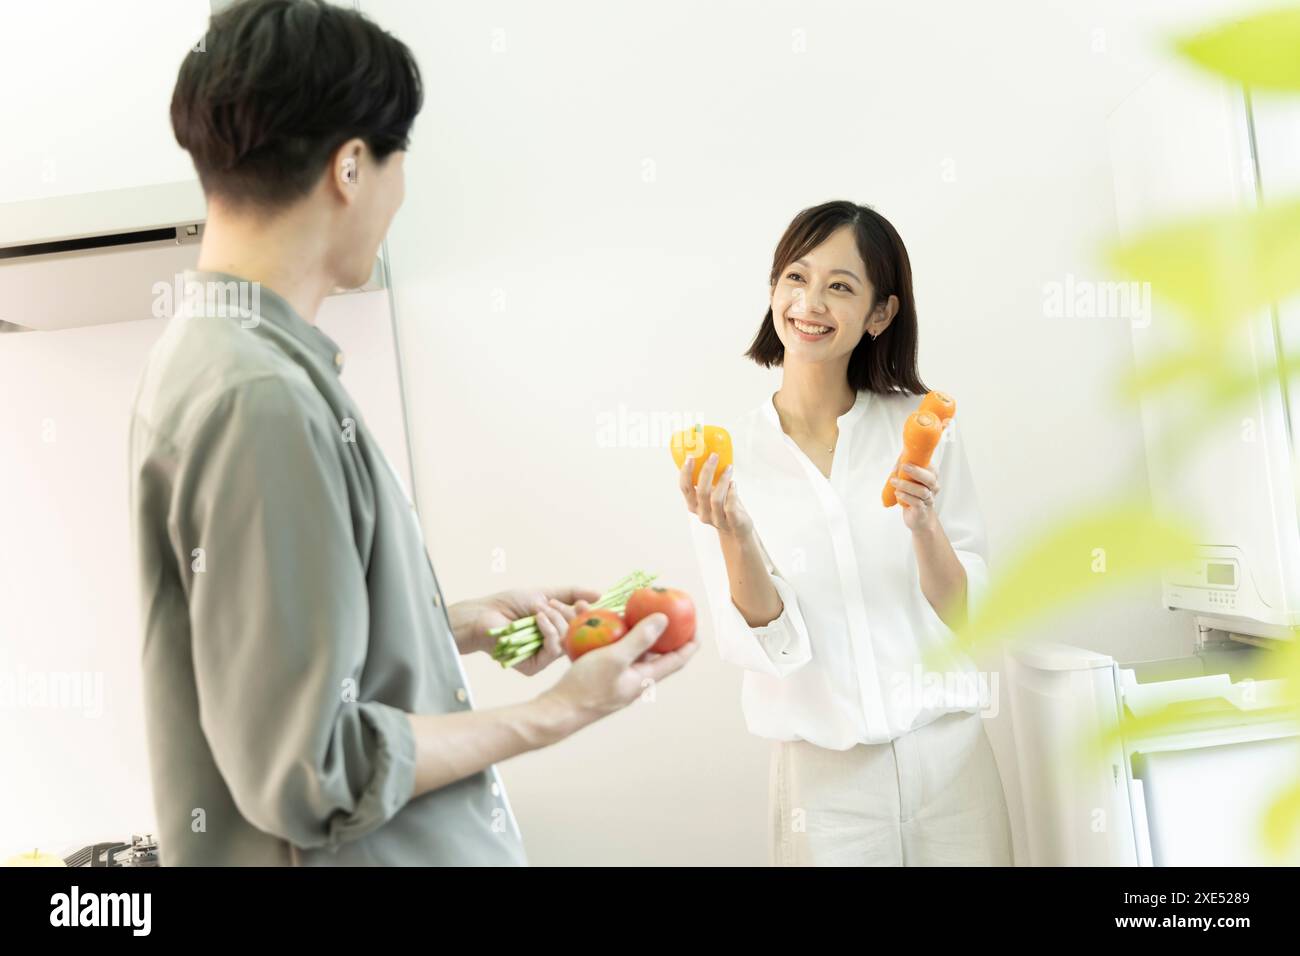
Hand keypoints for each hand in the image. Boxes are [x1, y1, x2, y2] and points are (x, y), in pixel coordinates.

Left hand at [469, 586, 599, 674]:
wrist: (483, 615)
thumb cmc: (508, 605)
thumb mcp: (544, 594)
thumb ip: (571, 594)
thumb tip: (600, 594)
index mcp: (556, 630)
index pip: (581, 627)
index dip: (587, 616)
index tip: (586, 603)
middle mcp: (552, 645)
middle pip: (578, 635)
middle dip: (574, 616)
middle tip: (565, 604)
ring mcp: (543, 657)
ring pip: (568, 641)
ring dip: (559, 620)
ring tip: (544, 609)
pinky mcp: (534, 666)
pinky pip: (553, 649)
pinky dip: (549, 630)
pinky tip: (538, 619)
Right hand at [544, 613, 698, 722]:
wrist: (556, 711)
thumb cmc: (586, 687)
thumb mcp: (615, 658)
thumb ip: (639, 639)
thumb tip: (664, 619)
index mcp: (645, 678)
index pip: (678, 659)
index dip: (690, 641)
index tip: (695, 622)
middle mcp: (635, 680)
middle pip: (655, 652)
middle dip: (658, 630)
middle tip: (660, 610)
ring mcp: (618, 679)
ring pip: (629, 649)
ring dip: (628, 629)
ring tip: (624, 610)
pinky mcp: (601, 677)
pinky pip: (610, 652)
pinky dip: (607, 637)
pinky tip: (596, 623)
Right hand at [679, 452, 752, 540]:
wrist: (737, 529)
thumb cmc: (724, 508)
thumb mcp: (712, 494)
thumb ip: (708, 480)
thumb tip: (708, 454)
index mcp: (694, 504)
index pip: (685, 488)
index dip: (686, 472)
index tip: (691, 457)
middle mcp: (702, 513)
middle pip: (701, 491)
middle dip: (707, 471)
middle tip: (714, 456)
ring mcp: (716, 519)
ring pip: (715, 498)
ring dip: (722, 480)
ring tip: (728, 468)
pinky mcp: (731, 522)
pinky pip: (730, 507)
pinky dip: (732, 494)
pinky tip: (734, 484)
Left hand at [890, 462, 940, 532]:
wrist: (919, 519)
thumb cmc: (914, 497)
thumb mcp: (911, 483)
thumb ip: (906, 473)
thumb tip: (897, 462)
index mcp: (932, 479)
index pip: (932, 468)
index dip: (923, 462)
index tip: (909, 458)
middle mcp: (933, 489)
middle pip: (930, 479)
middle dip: (917, 472)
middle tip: (903, 466)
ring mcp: (929, 500)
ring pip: (922, 491)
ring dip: (906, 485)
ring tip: (894, 481)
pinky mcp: (922, 510)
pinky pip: (917, 503)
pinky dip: (906, 497)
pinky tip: (898, 493)